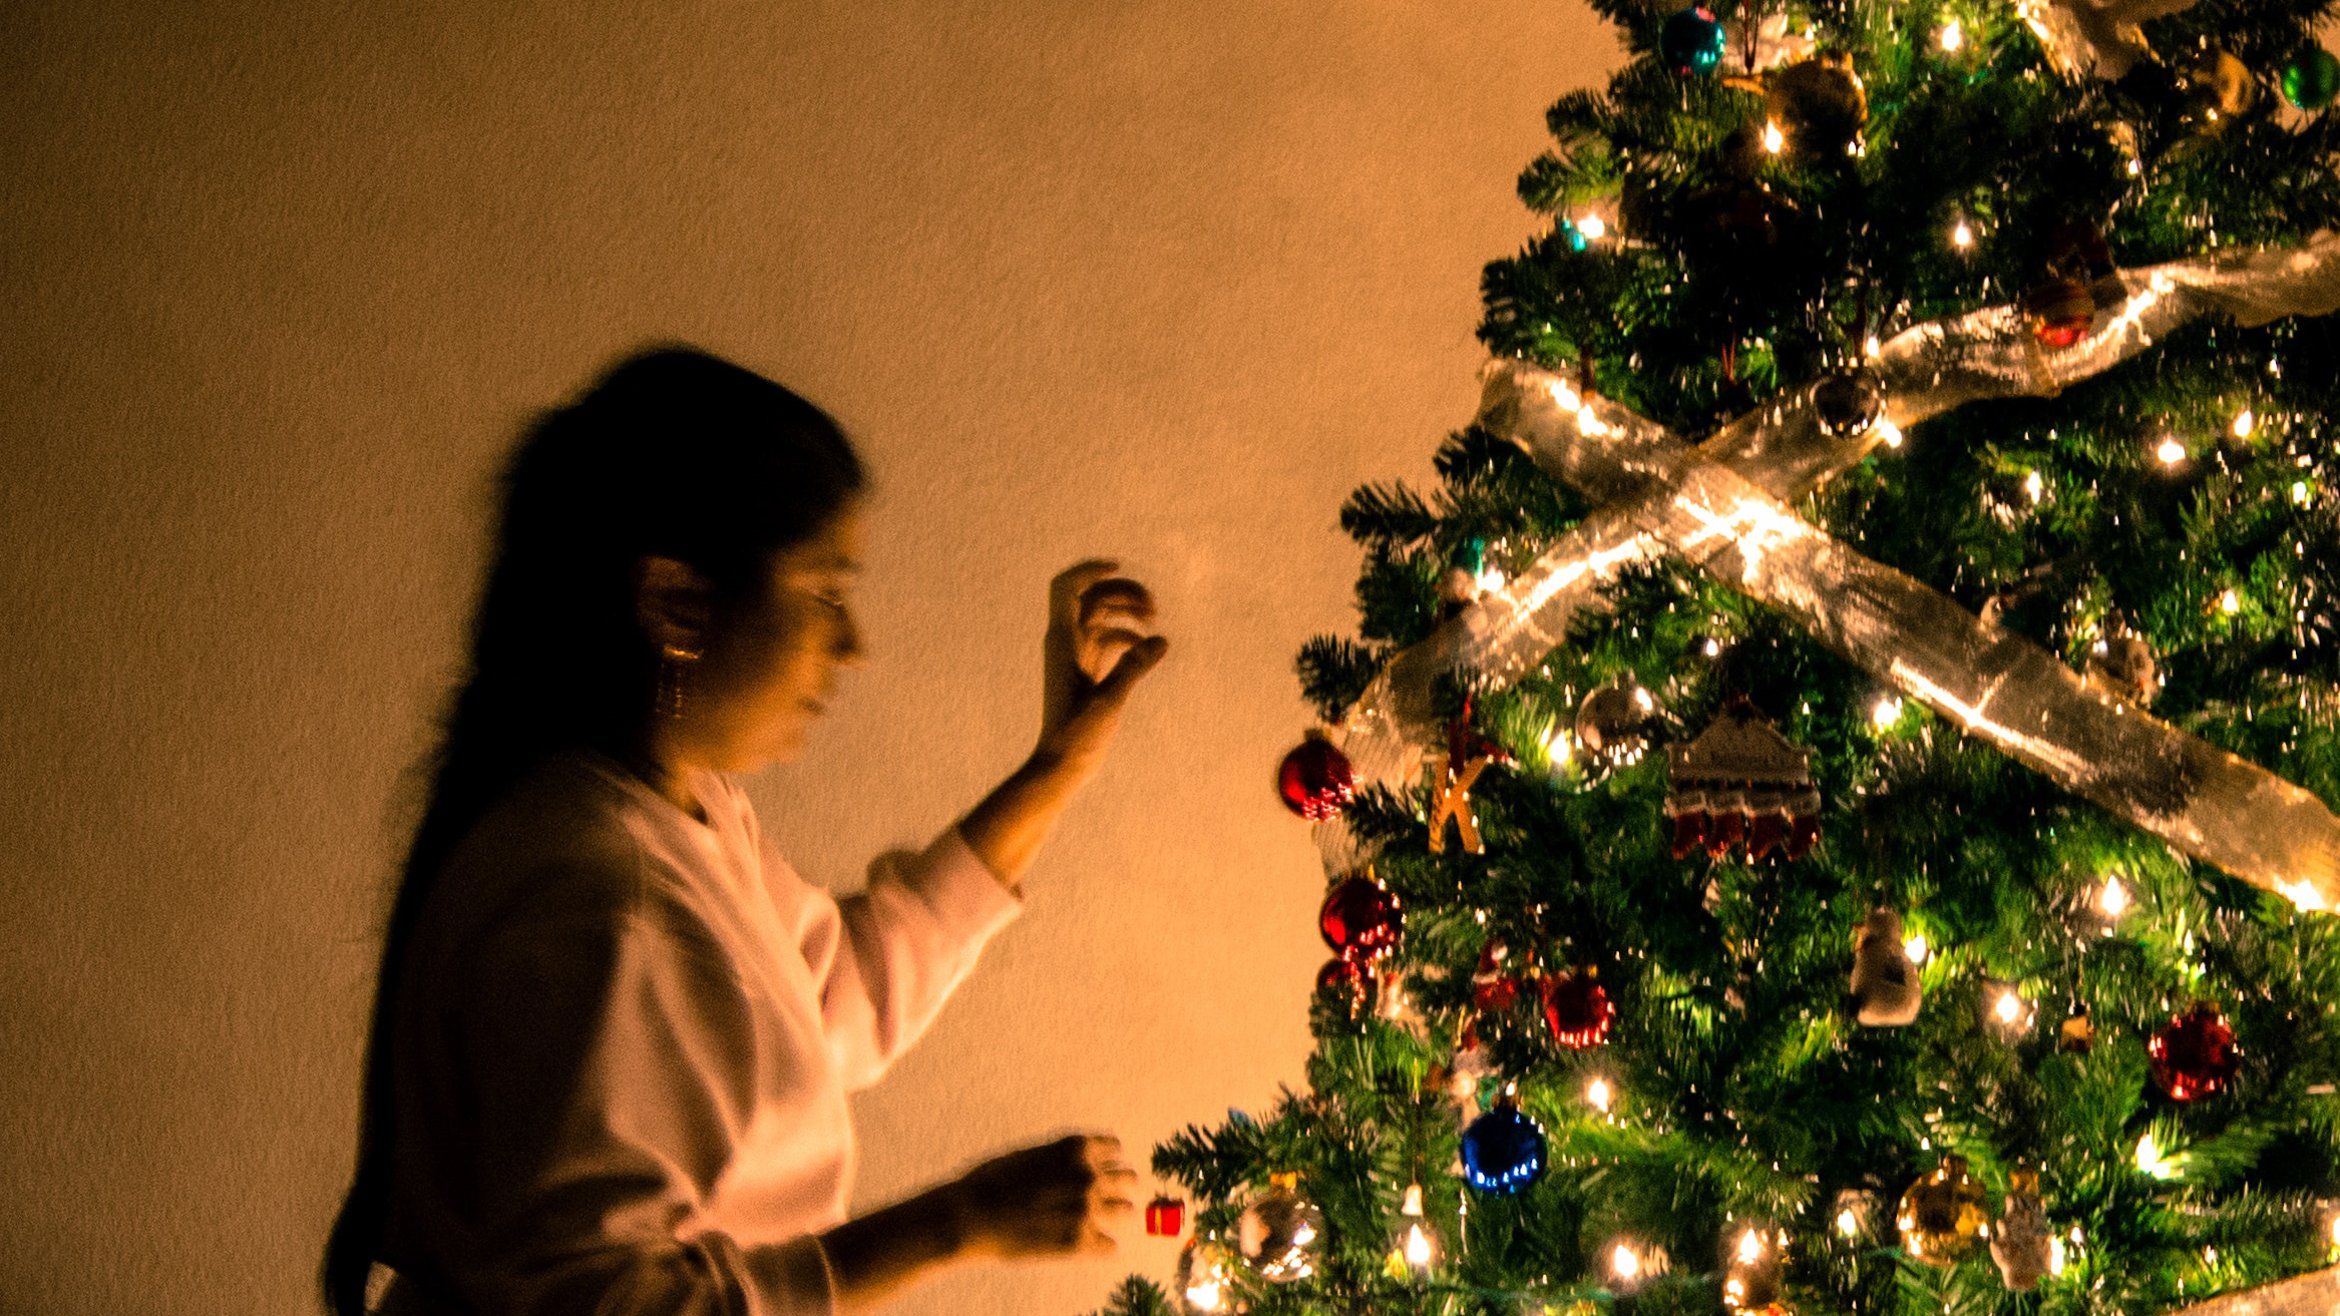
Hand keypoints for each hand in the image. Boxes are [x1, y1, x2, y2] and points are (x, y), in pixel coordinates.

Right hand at [948, 1134, 1138, 1259]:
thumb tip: (1080, 1165)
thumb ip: (1061, 1158)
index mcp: (1076, 1148)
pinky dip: (1102, 1246)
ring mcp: (1087, 1209)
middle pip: (1128, 1180)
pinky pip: (1110, 1247)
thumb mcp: (1031, 1153)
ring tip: (1100, 1222)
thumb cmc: (992, 1182)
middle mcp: (1088, 1175)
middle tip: (1109, 1198)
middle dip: (1119, 1188)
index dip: (1108, 1161)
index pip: (1115, 1149)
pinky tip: (1090, 1246)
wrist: (970, 1215)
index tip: (1102, 1171)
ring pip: (1126, 1212)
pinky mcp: (1080, 1242)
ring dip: (1115, 1216)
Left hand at [1037, 560, 1166, 778]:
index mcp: (1062, 640)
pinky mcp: (1086, 670)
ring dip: (1127, 612)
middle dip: (1122, 592)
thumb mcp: (1109, 700)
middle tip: (1153, 607)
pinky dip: (1127, 636)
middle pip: (1091, 596)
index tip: (1120, 567)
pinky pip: (1107, 640)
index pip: (1067, 587)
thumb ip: (1134, 667)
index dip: (1090, 570)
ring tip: (1154, 622)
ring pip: (1101, 616)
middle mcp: (1066, 641)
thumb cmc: (1076, 735)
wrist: (1061, 765)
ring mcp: (1075, 655)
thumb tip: (1160, 640)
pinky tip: (1147, 648)